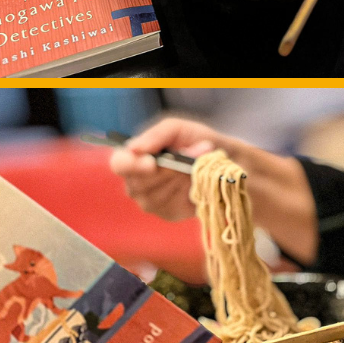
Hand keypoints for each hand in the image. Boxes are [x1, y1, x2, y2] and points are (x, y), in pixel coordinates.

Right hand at [108, 117, 230, 221]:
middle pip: (140, 184)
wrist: (224, 158)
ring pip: (158, 196)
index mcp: (131, 158)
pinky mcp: (169, 214)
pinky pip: (174, 206)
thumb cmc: (194, 139)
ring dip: (181, 179)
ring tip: (195, 165)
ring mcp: (150, 202)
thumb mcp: (176, 128)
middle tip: (191, 154)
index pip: (119, 165)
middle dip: (169, 169)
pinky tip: (195, 182)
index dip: (131, 165)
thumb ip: (156, 135)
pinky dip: (189, 192)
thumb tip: (134, 148)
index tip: (151, 163)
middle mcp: (135, 183)